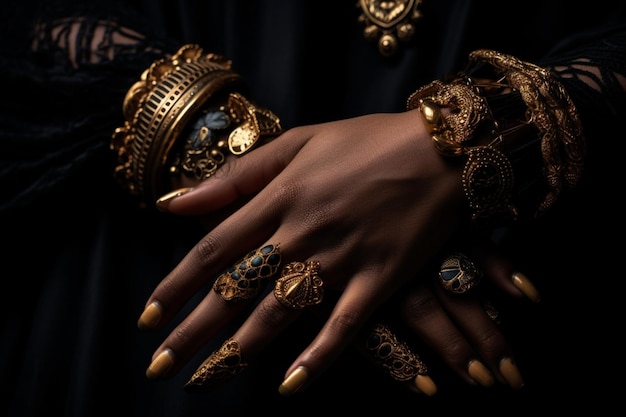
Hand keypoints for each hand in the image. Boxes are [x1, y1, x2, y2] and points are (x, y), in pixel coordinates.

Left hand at [138, 110, 534, 393]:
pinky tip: (289, 387)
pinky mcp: (380, 279)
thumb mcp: (299, 140)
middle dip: (192, 332)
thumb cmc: (368, 140)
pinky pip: (344, 327)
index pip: (213, 250)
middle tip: (159, 367)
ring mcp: (342, 259)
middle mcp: (302, 232)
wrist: (443, 149)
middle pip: (236, 290)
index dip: (176, 286)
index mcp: (281, 197)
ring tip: (204, 380)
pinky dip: (318, 358)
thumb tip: (177, 201)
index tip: (148, 318)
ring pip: (279, 313)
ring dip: (238, 351)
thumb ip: (238, 174)